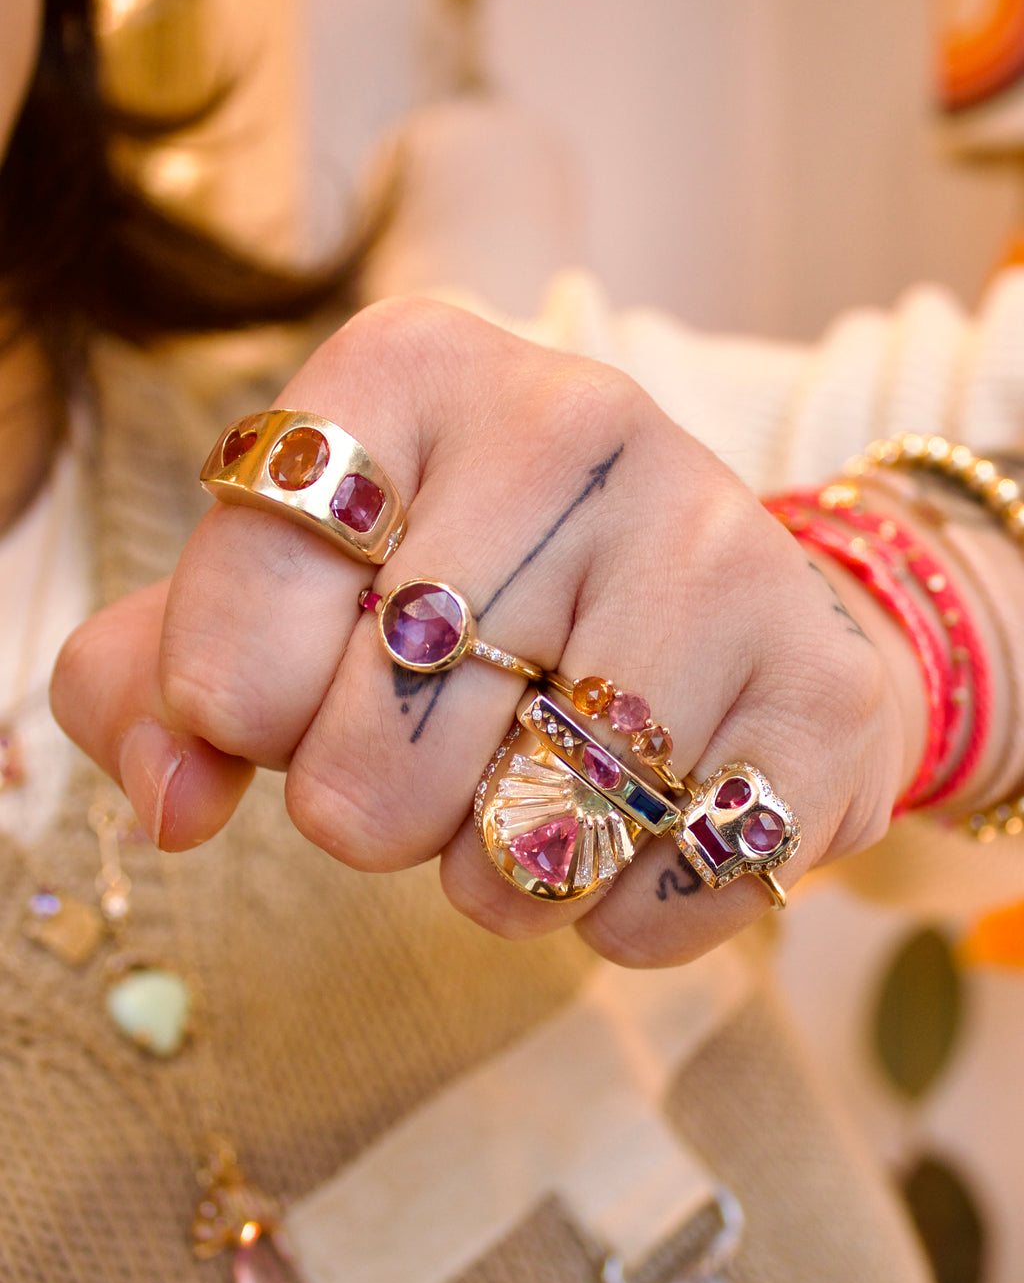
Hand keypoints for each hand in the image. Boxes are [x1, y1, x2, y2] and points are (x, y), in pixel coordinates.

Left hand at [52, 298, 918, 965]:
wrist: (723, 613)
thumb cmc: (473, 604)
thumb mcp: (285, 598)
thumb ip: (149, 683)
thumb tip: (174, 800)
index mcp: (413, 367)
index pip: (236, 623)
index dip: (235, 714)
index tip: (286, 697)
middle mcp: (577, 418)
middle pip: (372, 757)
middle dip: (373, 810)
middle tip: (433, 754)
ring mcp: (717, 546)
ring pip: (520, 845)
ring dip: (498, 871)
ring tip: (538, 787)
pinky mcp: (821, 687)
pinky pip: (654, 900)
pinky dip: (619, 915)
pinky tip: (642, 825)